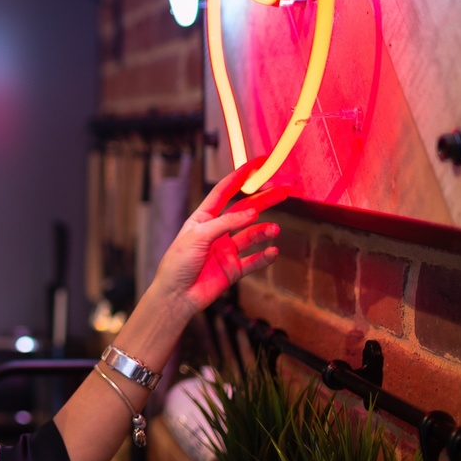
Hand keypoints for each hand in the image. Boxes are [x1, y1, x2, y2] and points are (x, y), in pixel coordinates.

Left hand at [151, 157, 287, 316]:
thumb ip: (226, 223)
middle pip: (245, 210)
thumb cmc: (177, 263)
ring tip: (274, 229)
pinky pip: (254, 261)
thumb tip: (253, 212)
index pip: (225, 191)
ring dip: (264, 230)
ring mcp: (227, 250)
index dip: (242, 176)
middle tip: (286, 190)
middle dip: (265, 200)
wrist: (175, 296)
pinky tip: (273, 251)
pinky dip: (265, 256)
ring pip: (252, 235)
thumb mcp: (198, 236)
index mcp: (203, 218)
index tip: (259, 163)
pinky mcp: (233, 269)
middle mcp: (217, 232)